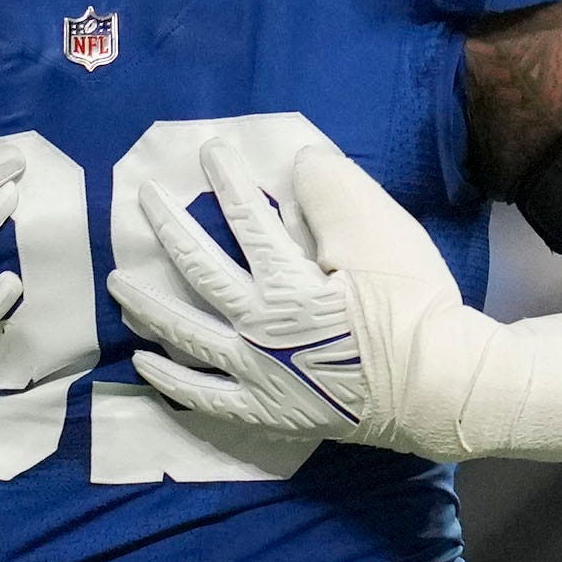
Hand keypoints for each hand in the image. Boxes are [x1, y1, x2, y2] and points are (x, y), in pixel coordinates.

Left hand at [107, 139, 561, 463]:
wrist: (444, 389)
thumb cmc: (414, 307)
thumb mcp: (382, 234)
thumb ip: (333, 192)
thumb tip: (297, 162)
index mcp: (285, 281)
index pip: (245, 218)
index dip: (226, 179)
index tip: (208, 151)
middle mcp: (258, 327)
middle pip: (198, 269)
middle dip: (168, 228)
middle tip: (142, 198)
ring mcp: (256, 374)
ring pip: (186, 334)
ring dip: (148, 305)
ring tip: (117, 284)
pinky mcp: (266, 410)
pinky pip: (205, 398)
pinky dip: (172, 381)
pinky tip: (146, 364)